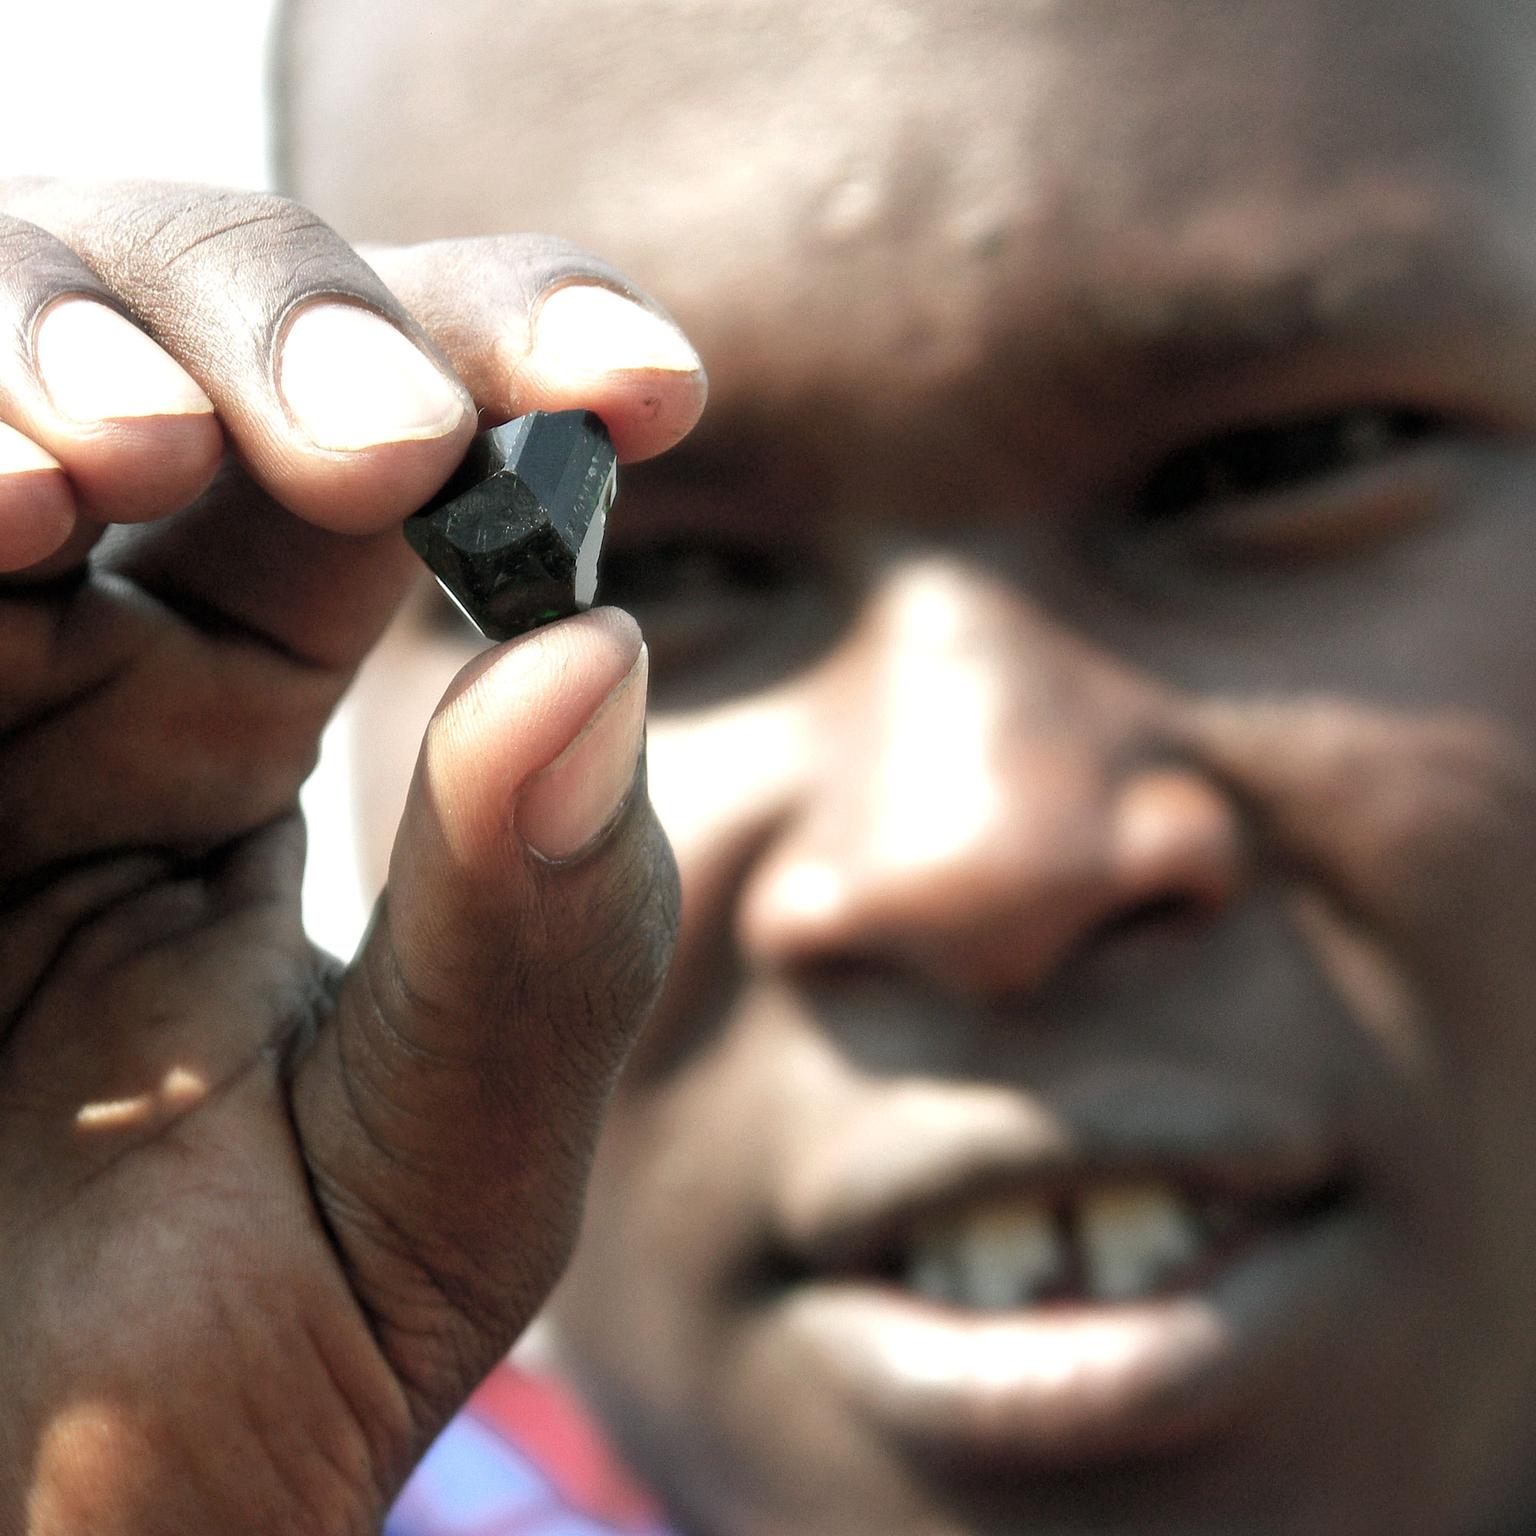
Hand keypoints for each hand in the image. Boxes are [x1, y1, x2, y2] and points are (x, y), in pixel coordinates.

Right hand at [0, 180, 704, 1533]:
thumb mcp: (436, 1177)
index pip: (402, 428)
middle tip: (390, 449)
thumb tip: (603, 651)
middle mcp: (79, 637)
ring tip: (106, 470)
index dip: (519, 349)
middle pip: (188, 308)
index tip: (649, 392)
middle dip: (292, 318)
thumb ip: (535, 938)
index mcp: (257, 701)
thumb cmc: (206, 1389)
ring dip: (56, 341)